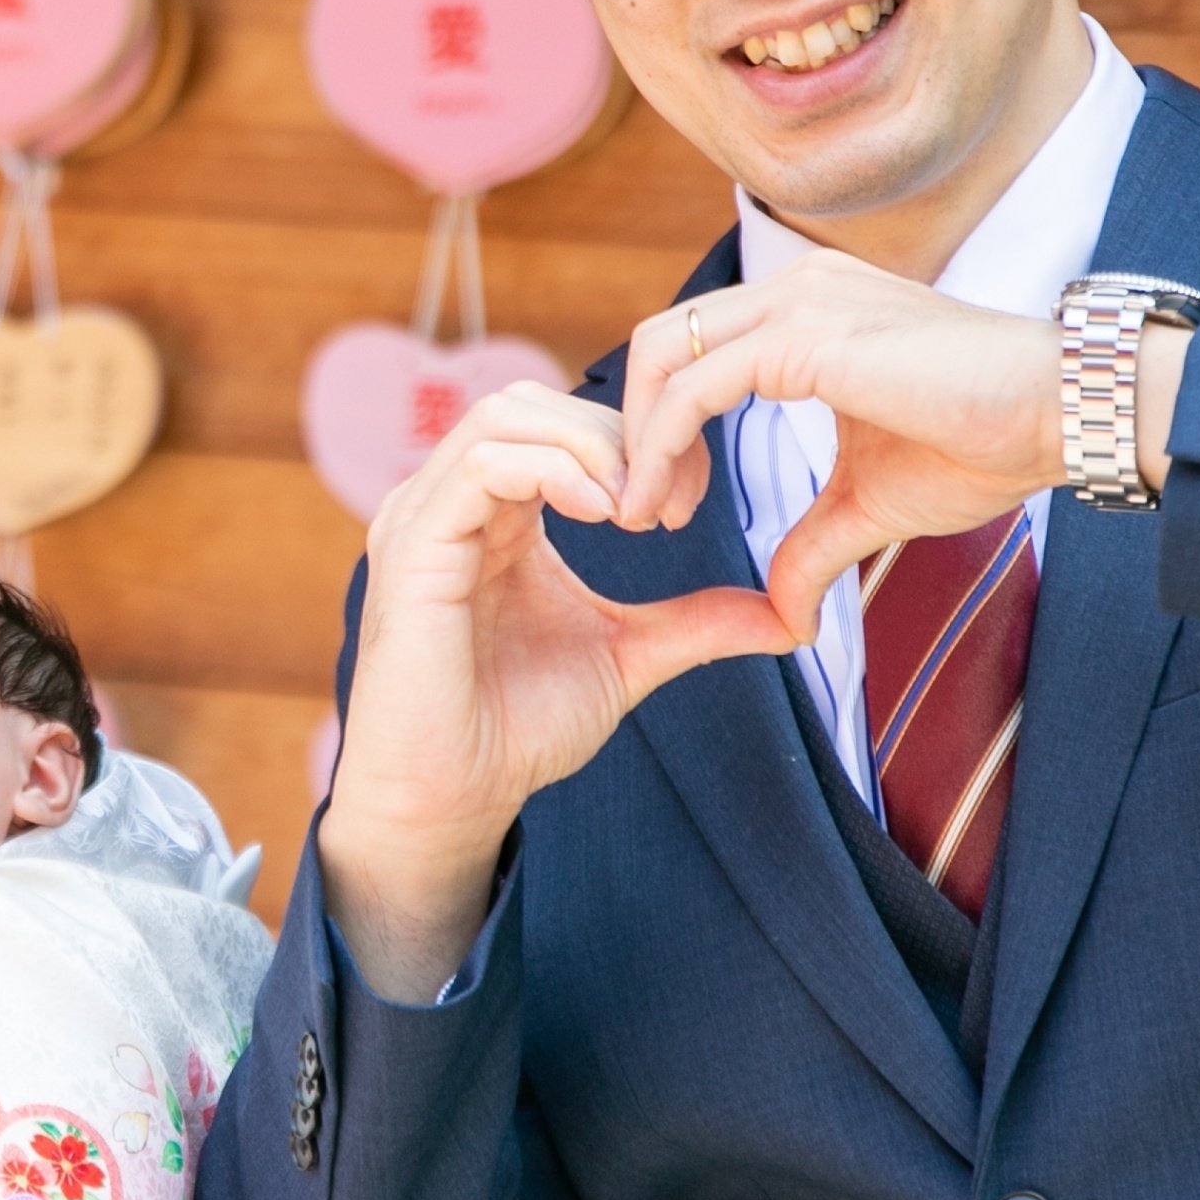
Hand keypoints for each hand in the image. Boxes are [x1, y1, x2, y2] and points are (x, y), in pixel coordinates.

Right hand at [317, 384, 793, 998]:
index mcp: (494, 515)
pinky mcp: (412, 546)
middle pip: (533, 401)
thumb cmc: (518, 729)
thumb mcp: (627, 657)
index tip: (690, 499)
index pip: (559, 424)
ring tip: (637, 507)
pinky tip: (603, 514)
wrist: (453, 799)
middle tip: (673, 499)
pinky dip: (552, 470)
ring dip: (588, 445)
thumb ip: (695, 624)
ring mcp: (425, 517)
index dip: (636, 440)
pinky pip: (480, 464)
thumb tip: (786, 616)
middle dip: (618, 433)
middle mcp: (451, 502)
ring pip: (504, 415)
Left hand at [612, 254, 1159, 636]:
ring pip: (664, 355)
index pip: (693, 346)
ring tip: (651, 515)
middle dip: (635, 431)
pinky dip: (665, 444)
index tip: (674, 503)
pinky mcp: (806, 335)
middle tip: (644, 513)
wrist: (1057, 414)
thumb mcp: (871, 505)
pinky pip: (696, 385)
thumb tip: (786, 622)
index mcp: (806, 308)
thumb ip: (813, 547)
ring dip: (641, 442)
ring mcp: (798, 301)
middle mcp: (794, 288)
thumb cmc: (985, 443)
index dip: (664, 425)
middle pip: (660, 342)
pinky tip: (671, 500)